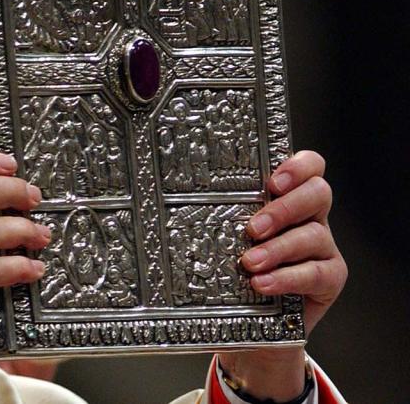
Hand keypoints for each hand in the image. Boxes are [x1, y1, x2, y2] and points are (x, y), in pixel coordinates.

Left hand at [218, 150, 347, 399]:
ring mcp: (322, 246)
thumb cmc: (231, 273)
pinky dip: (287, 278)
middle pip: (318, 193)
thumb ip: (211, 215)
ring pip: (314, 235)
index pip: (310, 166)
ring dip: (279, 248)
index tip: (272, 182)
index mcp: (287, 197)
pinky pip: (317, 273)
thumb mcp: (219, 238)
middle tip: (253, 228)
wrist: (251, 325)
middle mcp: (310, 216)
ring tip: (250, 262)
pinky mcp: (329, 278)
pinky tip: (262, 283)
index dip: (298, 167)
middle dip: (284, 208)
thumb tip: (160, 197)